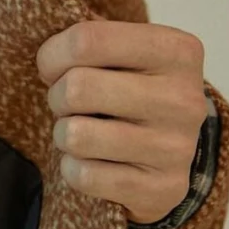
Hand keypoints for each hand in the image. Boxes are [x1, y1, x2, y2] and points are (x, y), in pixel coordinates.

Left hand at [35, 18, 208, 221]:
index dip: (52, 56)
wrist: (171, 147)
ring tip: (83, 130)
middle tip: (71, 103)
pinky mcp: (162, 188)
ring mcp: (176, 148)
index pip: (86, 40)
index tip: (55, 67)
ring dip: (65, 134)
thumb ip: (86, 40)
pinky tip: (94, 161)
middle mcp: (184, 99)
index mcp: (176, 51)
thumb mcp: (122, 51)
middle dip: (58, 96)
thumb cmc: (132, 87)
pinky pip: (84, 176)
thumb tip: (44, 54)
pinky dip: (75, 169)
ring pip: (76, 135)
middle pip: (77, 88)